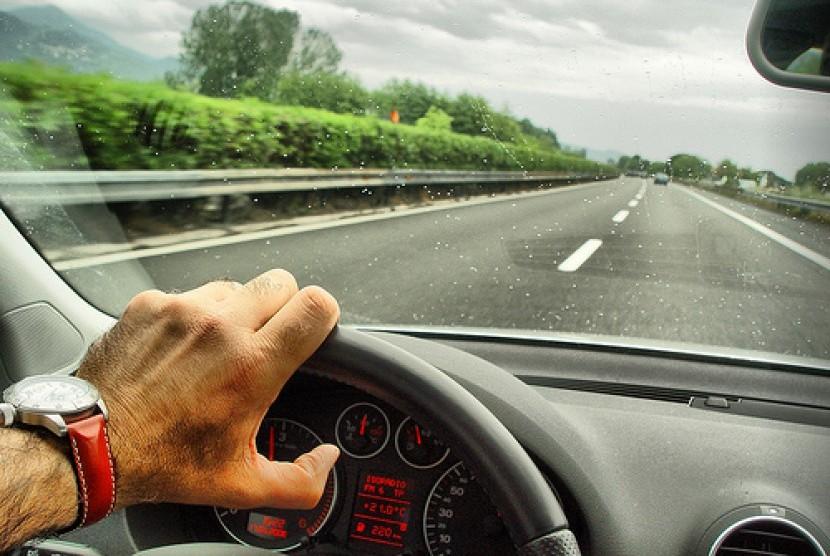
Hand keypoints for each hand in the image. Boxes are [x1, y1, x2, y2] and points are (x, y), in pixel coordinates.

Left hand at [77, 270, 340, 510]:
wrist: (89, 446)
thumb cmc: (163, 463)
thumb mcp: (240, 485)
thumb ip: (300, 480)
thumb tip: (327, 460)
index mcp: (253, 366)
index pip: (316, 306)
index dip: (323, 316)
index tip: (312, 334)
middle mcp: (221, 327)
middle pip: (281, 282)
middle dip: (284, 307)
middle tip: (266, 341)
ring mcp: (183, 310)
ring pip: (236, 286)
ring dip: (237, 310)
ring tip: (218, 349)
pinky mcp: (150, 304)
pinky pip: (190, 294)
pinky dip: (193, 316)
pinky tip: (180, 349)